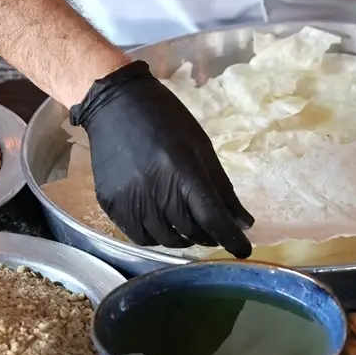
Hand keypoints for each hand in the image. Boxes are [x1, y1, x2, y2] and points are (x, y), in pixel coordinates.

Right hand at [70, 62, 253, 257]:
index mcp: (183, 170)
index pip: (212, 217)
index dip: (230, 238)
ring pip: (165, 239)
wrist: (115, 105)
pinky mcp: (111, 204)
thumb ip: (221, 187)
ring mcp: (130, 199)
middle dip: (207, 236)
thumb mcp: (201, 146)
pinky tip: (162, 224)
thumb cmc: (166, 121)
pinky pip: (139, 236)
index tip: (243, 250)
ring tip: (187, 227)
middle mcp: (155, 189)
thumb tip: (244, 224)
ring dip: (182, 238)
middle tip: (211, 230)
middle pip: (190, 231)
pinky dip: (156, 237)